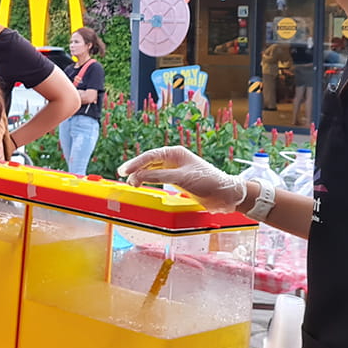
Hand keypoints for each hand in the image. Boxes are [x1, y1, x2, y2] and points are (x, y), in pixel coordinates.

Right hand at [118, 146, 245, 212]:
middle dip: (136, 169)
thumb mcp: (181, 178)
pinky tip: (142, 184)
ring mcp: (174, 169)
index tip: (124, 171)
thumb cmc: (207, 181)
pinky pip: (157, 178)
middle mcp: (173, 159)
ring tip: (132, 184)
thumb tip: (137, 176)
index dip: (135, 163)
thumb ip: (158, 177)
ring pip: (151, 170)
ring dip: (141, 176)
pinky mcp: (176, 180)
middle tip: (124, 177)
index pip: (150, 156)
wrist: (223, 194)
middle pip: (148, 162)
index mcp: (175, 153)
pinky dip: (148, 181)